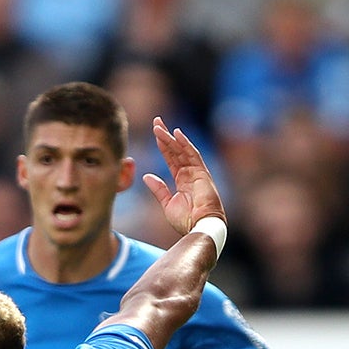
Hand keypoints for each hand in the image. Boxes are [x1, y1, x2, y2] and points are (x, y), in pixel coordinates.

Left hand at [142, 117, 223, 239]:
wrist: (199, 226)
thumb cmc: (186, 220)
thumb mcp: (167, 203)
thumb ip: (158, 189)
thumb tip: (147, 176)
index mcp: (182, 180)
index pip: (171, 158)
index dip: (163, 145)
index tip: (154, 133)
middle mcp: (190, 173)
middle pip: (176, 150)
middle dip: (166, 136)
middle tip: (156, 122)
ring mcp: (196, 171)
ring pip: (182, 150)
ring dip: (171, 137)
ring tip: (159, 126)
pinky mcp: (202, 172)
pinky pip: (193, 154)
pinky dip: (185, 143)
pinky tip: (176, 134)